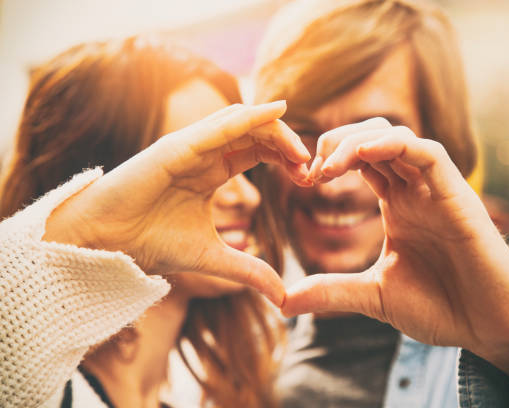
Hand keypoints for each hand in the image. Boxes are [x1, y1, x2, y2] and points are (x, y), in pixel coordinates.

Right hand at [44, 101, 310, 305]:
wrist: (105, 244)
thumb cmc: (149, 244)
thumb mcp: (212, 257)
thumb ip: (249, 269)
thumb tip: (284, 295)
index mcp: (212, 172)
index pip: (258, 152)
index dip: (286, 159)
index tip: (308, 179)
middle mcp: (203, 154)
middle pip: (256, 134)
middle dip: (287, 144)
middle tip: (310, 166)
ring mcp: (190, 147)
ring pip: (241, 123)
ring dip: (276, 131)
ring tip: (301, 151)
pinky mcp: (176, 147)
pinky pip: (219, 126)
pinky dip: (249, 118)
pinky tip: (276, 113)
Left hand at [283, 118, 508, 387]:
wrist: (490, 327)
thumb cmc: (441, 307)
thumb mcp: (373, 296)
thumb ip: (331, 291)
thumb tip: (282, 301)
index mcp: (397, 203)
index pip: (360, 158)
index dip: (328, 159)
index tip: (303, 180)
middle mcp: (415, 189)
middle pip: (373, 138)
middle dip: (336, 143)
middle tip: (311, 171)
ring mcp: (437, 189)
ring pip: (397, 137)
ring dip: (357, 142)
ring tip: (329, 167)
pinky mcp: (458, 196)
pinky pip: (429, 154)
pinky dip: (396, 146)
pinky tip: (364, 154)